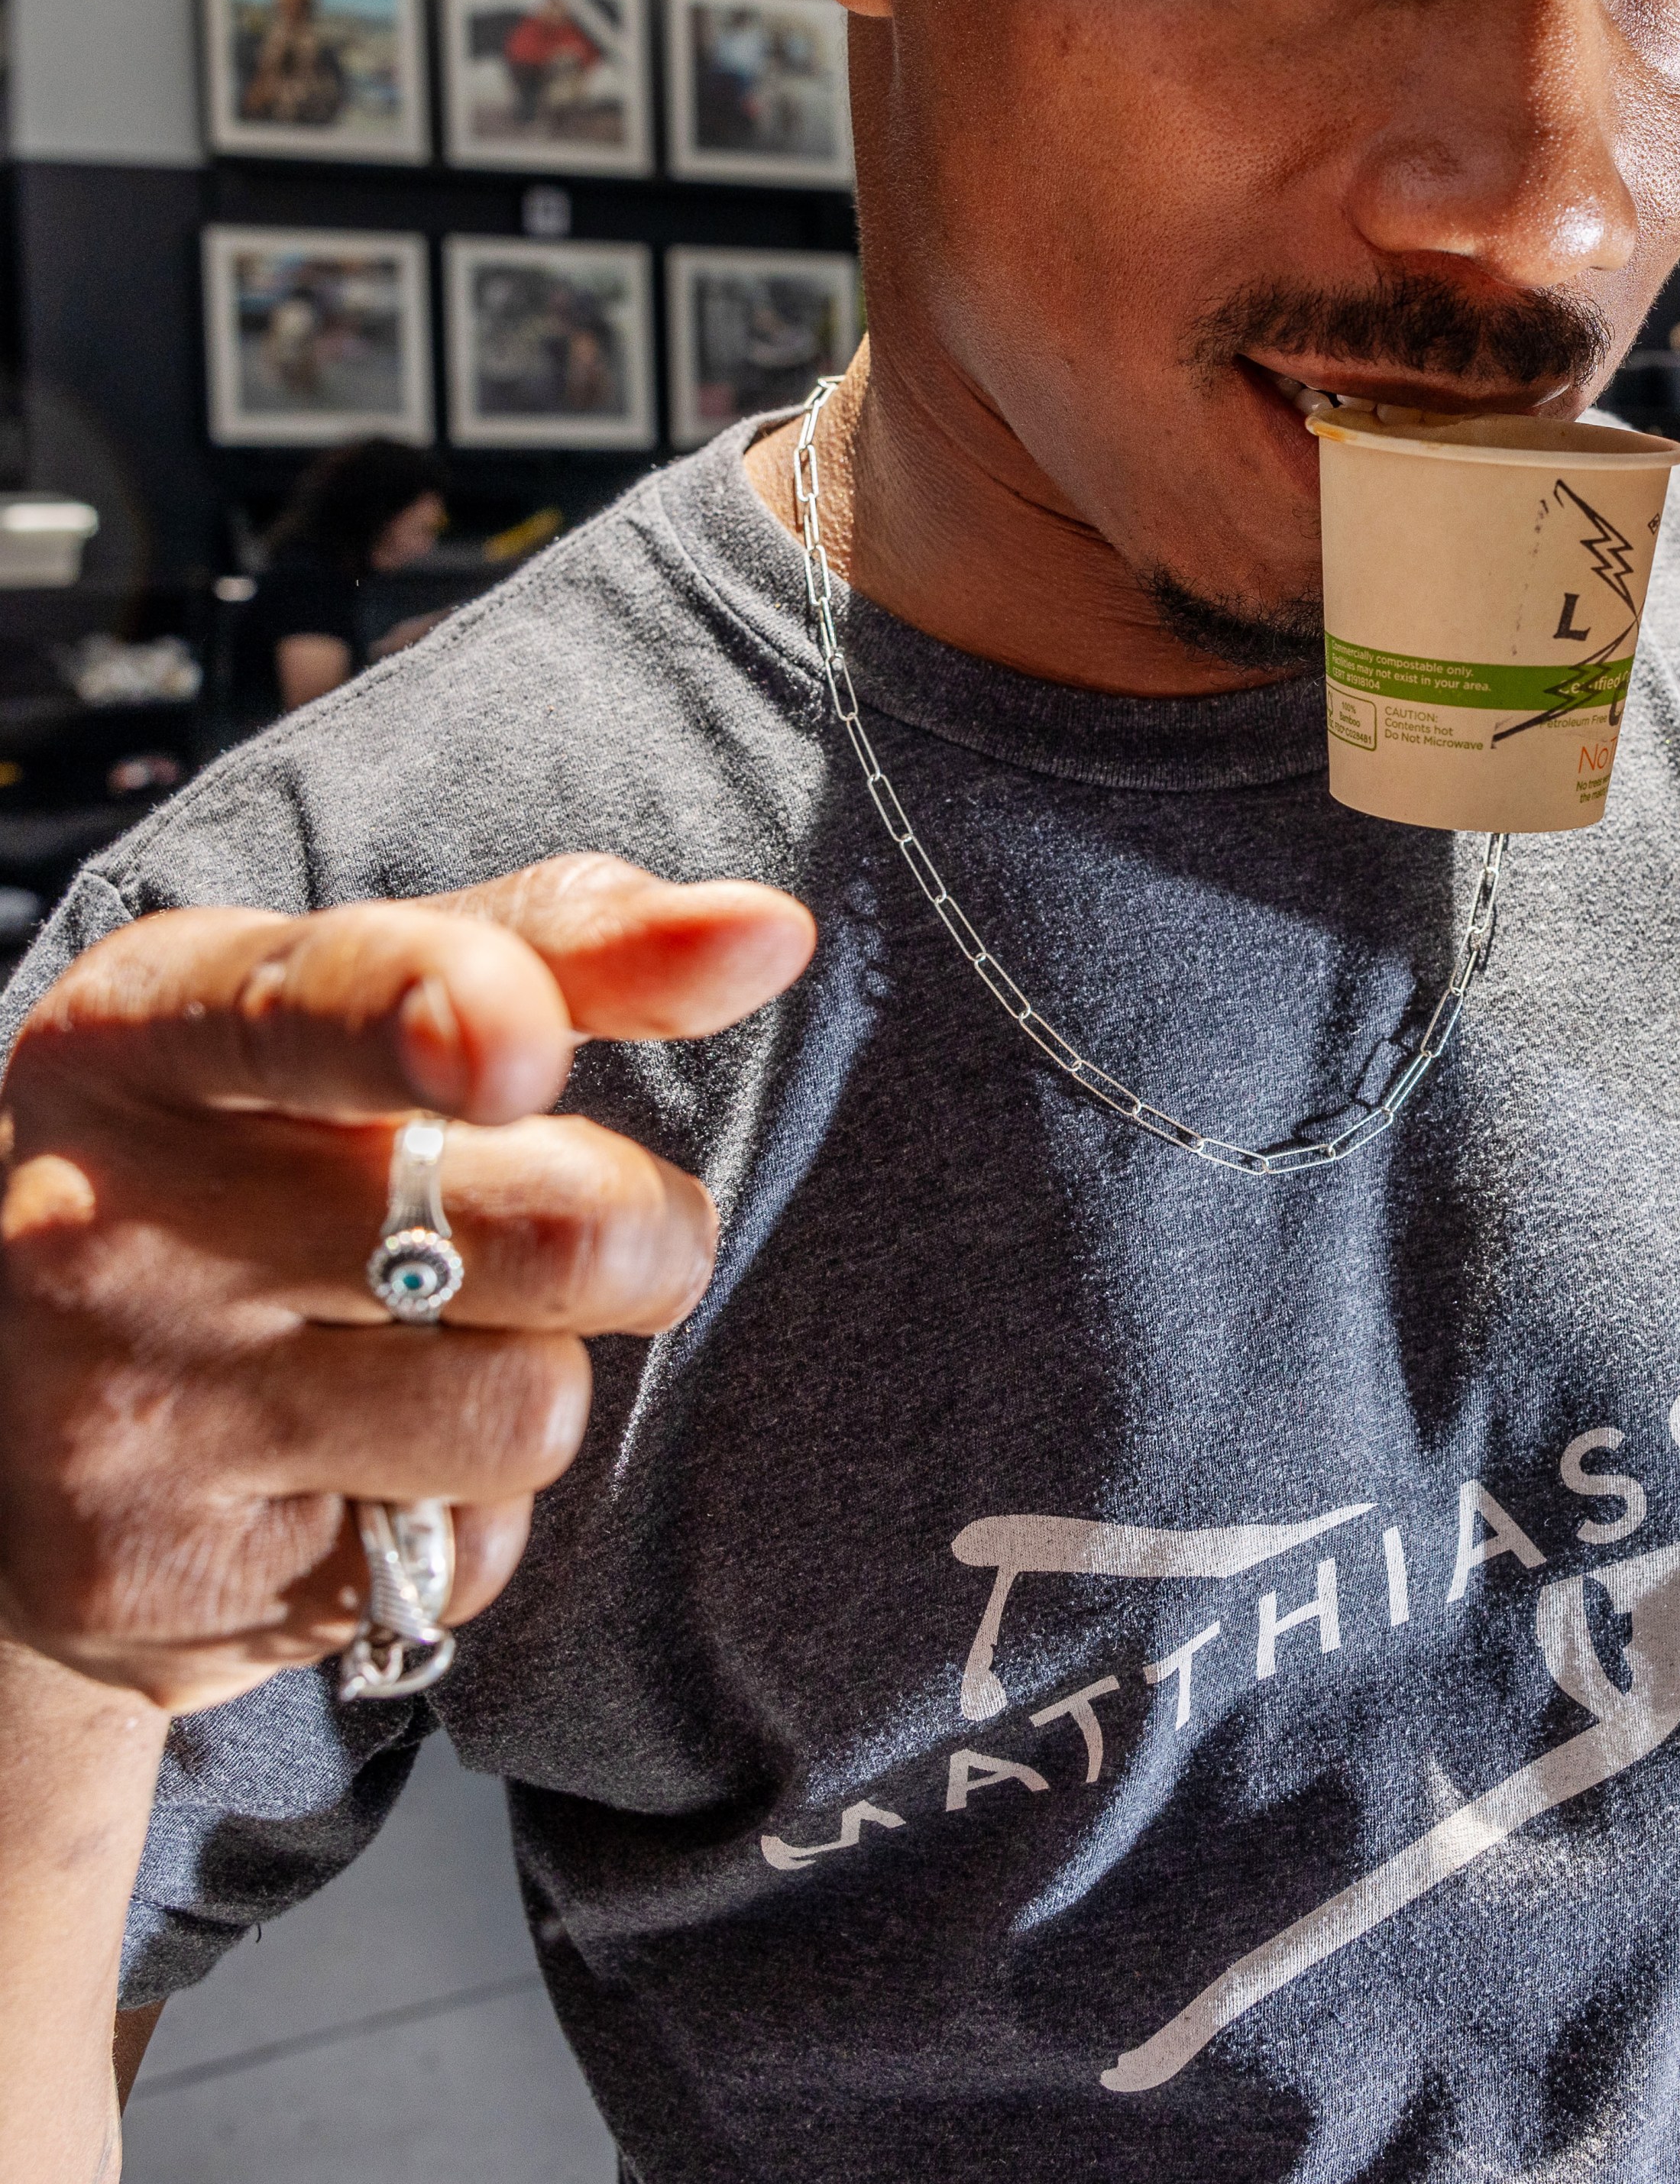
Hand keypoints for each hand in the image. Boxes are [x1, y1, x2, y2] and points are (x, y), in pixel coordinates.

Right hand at [0, 855, 813, 1713]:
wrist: (6, 1401)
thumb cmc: (261, 1142)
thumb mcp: (359, 1003)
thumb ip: (564, 945)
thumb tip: (771, 930)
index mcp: (145, 1032)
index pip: (309, 1009)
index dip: (440, 1016)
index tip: (522, 1047)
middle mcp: (104, 1220)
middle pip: (547, 1231)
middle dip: (641, 1232)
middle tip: (575, 1225)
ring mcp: (128, 1414)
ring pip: (530, 1409)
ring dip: (545, 1377)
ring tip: (433, 1342)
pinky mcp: (171, 1581)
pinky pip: (465, 1557)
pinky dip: (466, 1517)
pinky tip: (358, 1464)